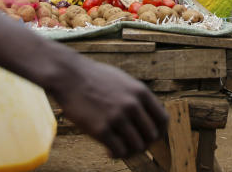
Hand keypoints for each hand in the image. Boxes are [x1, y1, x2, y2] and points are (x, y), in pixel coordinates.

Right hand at [51, 55, 167, 158]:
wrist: (69, 76)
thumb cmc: (94, 78)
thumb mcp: (123, 80)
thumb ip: (137, 97)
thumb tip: (148, 116)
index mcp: (140, 92)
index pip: (163, 120)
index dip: (159, 132)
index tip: (150, 137)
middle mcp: (132, 105)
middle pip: (151, 136)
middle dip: (144, 143)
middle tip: (132, 144)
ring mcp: (117, 118)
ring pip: (136, 146)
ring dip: (130, 151)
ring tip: (120, 148)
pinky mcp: (101, 129)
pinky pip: (118, 151)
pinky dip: (116, 154)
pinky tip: (109, 151)